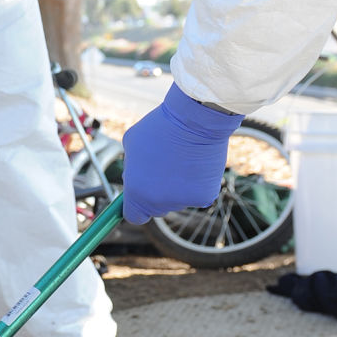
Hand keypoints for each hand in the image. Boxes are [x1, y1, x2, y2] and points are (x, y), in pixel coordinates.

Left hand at [121, 83, 243, 223]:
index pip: (134, 216)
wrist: (195, 120)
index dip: (136, 207)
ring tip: (182, 159)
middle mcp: (158, 202)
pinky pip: (197, 195)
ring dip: (179, 187)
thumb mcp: (132, 143)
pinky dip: (197, 183)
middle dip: (158, 193)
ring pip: (178, 200)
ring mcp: (182, 201)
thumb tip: (133, 178)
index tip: (140, 198)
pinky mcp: (205, 197)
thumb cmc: (160, 127)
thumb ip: (131, 168)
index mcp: (137, 192)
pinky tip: (196, 163)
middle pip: (157, 209)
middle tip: (164, 168)